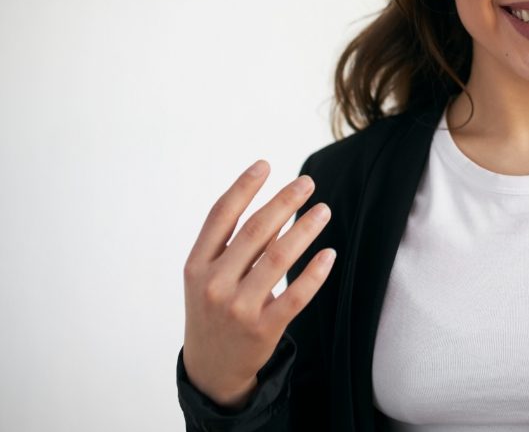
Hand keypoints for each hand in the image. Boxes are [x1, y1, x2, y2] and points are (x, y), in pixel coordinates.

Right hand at [181, 160, 336, 407]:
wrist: (211, 367)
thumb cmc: (213, 309)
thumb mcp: (211, 276)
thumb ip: (237, 244)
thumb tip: (278, 208)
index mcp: (197, 266)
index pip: (221, 217)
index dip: (243, 188)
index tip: (266, 164)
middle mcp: (214, 284)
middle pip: (254, 232)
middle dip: (283, 202)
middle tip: (307, 183)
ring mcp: (238, 308)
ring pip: (277, 259)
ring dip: (304, 229)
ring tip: (323, 209)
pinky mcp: (263, 329)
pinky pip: (296, 296)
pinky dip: (314, 272)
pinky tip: (328, 253)